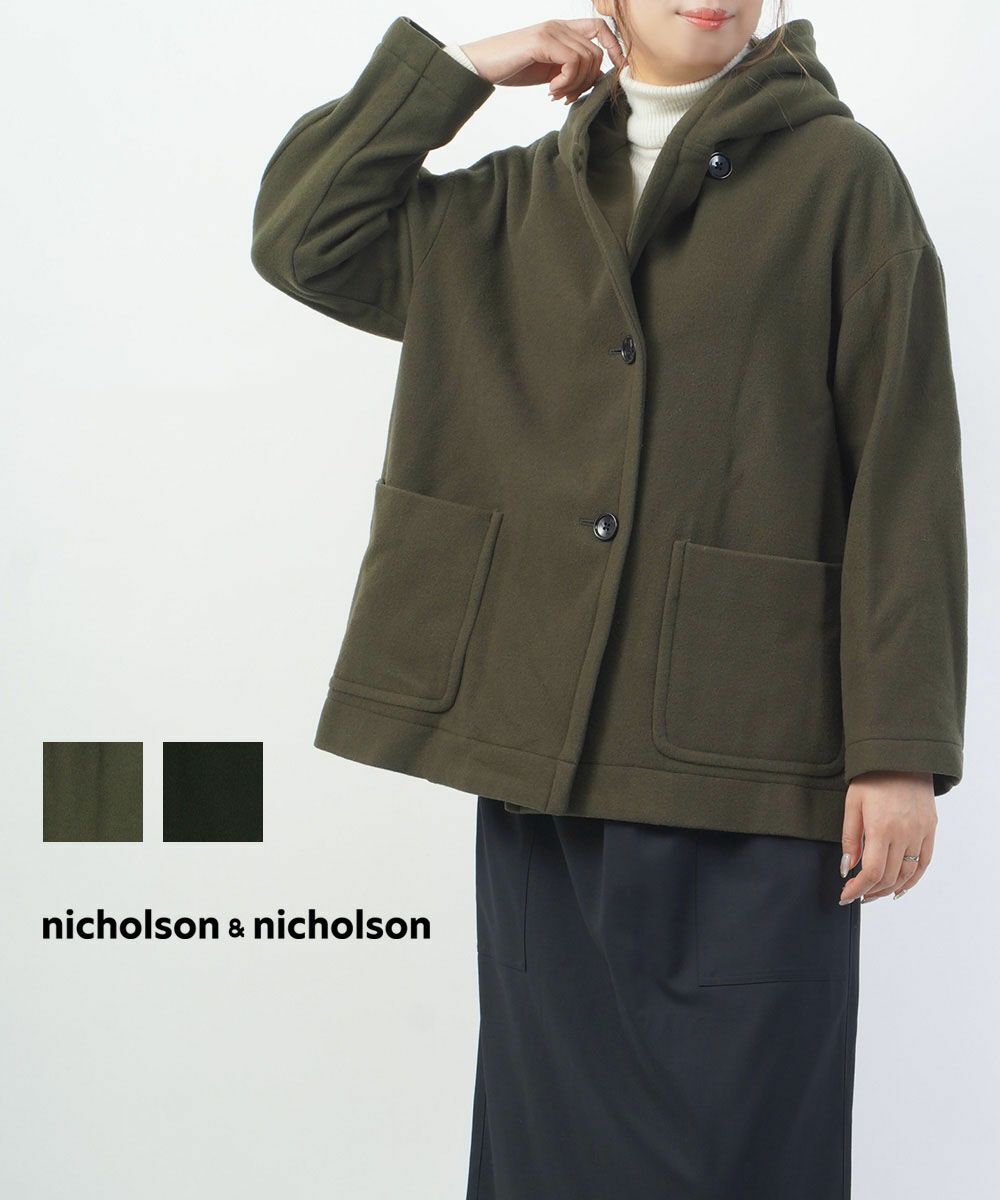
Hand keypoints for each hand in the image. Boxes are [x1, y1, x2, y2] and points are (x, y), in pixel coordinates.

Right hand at [458, 18, 625, 102]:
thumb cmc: (512, 68)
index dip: (614, 50)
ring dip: (575, 85)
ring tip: (555, 94)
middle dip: (587, 82)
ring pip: (586, 59)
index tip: (614, 75)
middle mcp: (559, 26)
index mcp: (562, 30)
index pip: (600, 30)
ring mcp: (551, 31)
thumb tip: (595, 80)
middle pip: (596, 53)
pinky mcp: (542, 41)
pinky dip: (566, 82)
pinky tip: (550, 90)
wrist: (481, 65)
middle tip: (566, 97)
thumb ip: (569, 71)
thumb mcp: (548, 71)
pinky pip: (572, 62)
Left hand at [839, 771, 936, 904]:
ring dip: (890, 889)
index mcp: (882, 827)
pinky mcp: (930, 829)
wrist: (901, 758)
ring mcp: (921, 833)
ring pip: (908, 874)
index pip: (872, 872)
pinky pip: (924, 863)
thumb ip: (850, 838)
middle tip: (856, 895)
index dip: (858, 888)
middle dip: (870, 891)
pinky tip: (899, 888)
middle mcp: (905, 834)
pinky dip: (913, 880)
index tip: (845, 895)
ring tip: (873, 893)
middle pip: (890, 877)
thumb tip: (847, 868)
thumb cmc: (872, 778)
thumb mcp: (852, 804)